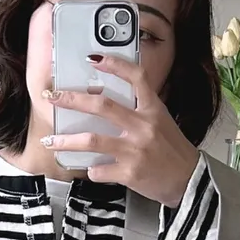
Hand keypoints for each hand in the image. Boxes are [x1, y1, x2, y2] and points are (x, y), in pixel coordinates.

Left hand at [40, 54, 199, 206]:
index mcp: (153, 109)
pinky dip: (91, 170)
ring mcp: (134, 150)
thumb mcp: (161, 121)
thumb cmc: (172, 151)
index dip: (115, 64)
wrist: (188, 181)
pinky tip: (90, 169)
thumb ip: (139, 110)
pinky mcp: (129, 173)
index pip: (136, 77)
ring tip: (51, 141)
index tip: (93, 58)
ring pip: (92, 140)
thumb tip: (106, 101)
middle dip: (72, 99)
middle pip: (102, 105)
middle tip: (53, 96)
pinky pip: (99, 170)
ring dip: (66, 141)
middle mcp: (143, 126)